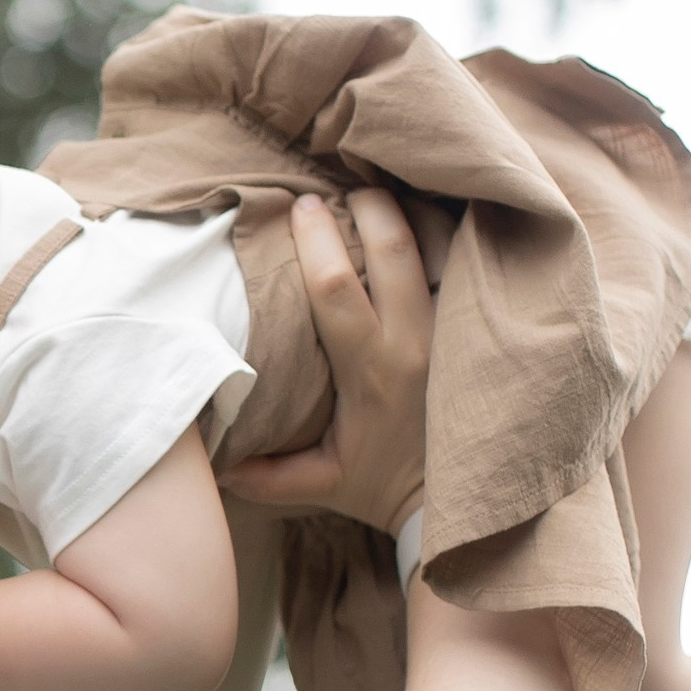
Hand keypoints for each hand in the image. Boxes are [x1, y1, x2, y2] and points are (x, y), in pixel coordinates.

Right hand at [221, 186, 432, 536]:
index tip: (300, 207)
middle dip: (366, 206)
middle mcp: (416, 341)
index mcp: (369, 370)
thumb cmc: (380, 485)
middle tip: (342, 191)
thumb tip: (210, 460)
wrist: (460, 500)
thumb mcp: (319, 483)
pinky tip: (425, 216)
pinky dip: (447, 232)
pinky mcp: (479, 326)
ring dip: (411, 212)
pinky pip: (467, 261)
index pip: (336, 287)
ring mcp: (454, 329)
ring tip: (382, 196)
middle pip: (394, 247)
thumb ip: (264, 474)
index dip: (316, 238)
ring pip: (440, 246)